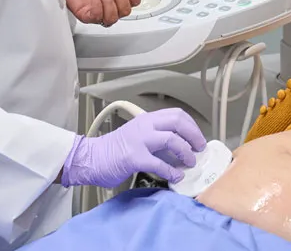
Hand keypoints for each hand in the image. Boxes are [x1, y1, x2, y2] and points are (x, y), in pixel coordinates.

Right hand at [61, 108, 206, 187]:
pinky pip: (159, 163)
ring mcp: (139, 140)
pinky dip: (172, 171)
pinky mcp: (134, 158)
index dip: (192, 125)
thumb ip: (156, 137)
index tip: (198, 137)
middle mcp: (144, 125)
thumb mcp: (137, 135)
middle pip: (178, 122)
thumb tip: (180, 147)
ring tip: (190, 162)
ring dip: (186, 152)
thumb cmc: (114, 149)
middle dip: (194, 135)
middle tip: (200, 148)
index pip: (176, 114)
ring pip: (172, 139)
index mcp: (146, 119)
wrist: (90, 158)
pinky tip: (176, 177)